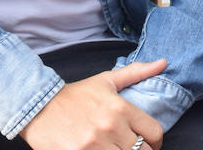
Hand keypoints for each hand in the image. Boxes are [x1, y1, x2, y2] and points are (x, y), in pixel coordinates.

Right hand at [19, 59, 167, 149]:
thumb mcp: (106, 80)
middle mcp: (111, 127)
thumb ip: (136, 72)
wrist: (38, 107)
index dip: (156, 141)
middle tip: (133, 148)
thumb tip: (164, 62)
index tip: (150, 143)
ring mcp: (95, 144)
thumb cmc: (75, 95)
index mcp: (121, 108)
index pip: (154, 132)